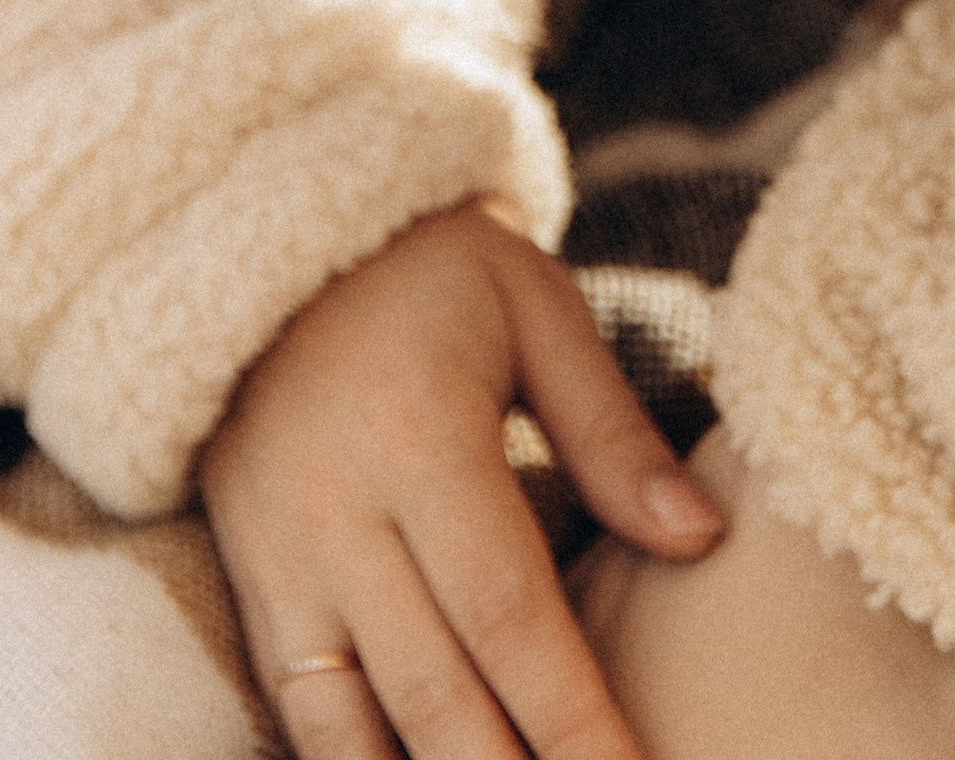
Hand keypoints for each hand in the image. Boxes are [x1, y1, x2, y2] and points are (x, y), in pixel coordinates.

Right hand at [202, 200, 721, 757]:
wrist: (270, 244)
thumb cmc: (433, 272)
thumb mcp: (535, 310)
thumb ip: (613, 432)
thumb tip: (702, 538)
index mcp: (420, 440)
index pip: (508, 613)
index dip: (572, 717)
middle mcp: (337, 518)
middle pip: (435, 693)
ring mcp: (281, 564)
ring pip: (355, 727)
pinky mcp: (251, 589)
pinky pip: (299, 715)